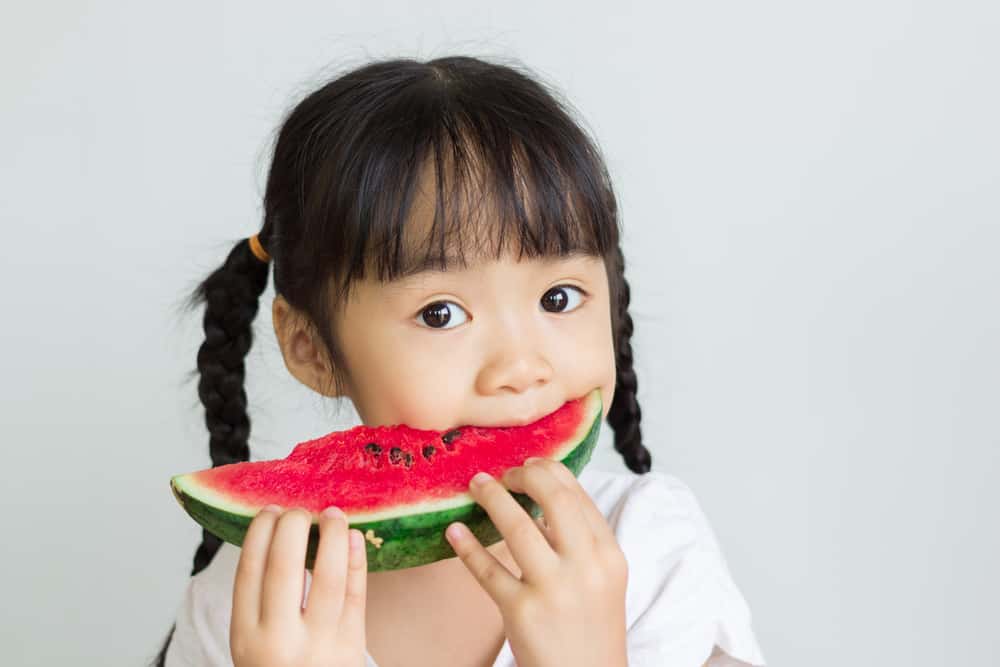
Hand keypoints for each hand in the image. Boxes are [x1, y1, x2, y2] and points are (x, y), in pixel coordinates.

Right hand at [230, 505, 367, 666]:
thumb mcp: (254, 645)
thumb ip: (261, 603)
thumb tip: (277, 537)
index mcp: (246, 637)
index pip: (249, 571)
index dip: (259, 533)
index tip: (269, 510)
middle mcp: (279, 641)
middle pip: (284, 567)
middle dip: (292, 526)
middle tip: (299, 509)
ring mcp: (320, 645)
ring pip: (328, 577)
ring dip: (332, 536)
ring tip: (333, 513)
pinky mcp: (353, 647)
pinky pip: (358, 595)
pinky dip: (357, 561)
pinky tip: (355, 537)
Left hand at [444, 459, 628, 666]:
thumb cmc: (590, 627)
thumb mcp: (602, 580)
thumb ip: (580, 541)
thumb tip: (540, 502)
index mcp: (608, 555)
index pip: (577, 495)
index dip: (547, 472)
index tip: (527, 466)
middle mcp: (586, 567)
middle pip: (553, 499)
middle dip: (522, 476)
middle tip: (501, 474)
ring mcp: (554, 590)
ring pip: (518, 528)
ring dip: (492, 498)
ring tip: (475, 486)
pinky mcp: (521, 612)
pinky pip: (488, 571)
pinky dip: (467, 547)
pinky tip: (454, 531)